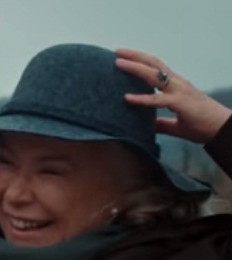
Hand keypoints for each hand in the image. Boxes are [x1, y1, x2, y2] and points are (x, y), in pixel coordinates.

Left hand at [115, 48, 231, 143]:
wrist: (222, 129)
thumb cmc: (202, 123)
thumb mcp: (176, 123)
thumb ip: (161, 123)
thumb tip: (146, 127)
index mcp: (176, 85)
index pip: (156, 67)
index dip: (140, 60)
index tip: (124, 56)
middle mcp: (177, 83)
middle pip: (153, 64)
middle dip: (134, 56)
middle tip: (117, 52)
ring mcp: (179, 91)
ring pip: (154, 75)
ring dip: (135, 68)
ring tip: (118, 63)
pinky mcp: (180, 103)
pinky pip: (157, 100)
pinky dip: (141, 98)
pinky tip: (127, 98)